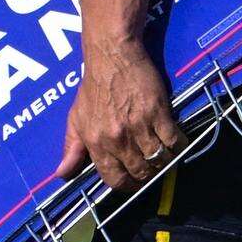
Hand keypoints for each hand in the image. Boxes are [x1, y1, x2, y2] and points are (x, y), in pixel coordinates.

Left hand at [59, 37, 184, 191]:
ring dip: (165, 163)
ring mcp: (139, 126)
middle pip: (140, 172)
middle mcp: (117, 138)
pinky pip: (174, 141)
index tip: (134, 181)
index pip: (114, 178)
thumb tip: (63, 174)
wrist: (112, 56)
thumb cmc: (94, 87)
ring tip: (165, 158)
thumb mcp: (75, 118)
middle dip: (148, 175)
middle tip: (153, 169)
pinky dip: (178, 146)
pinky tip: (177, 143)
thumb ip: (71, 148)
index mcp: (96, 142)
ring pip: (159, 160)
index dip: (127, 185)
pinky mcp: (158, 113)